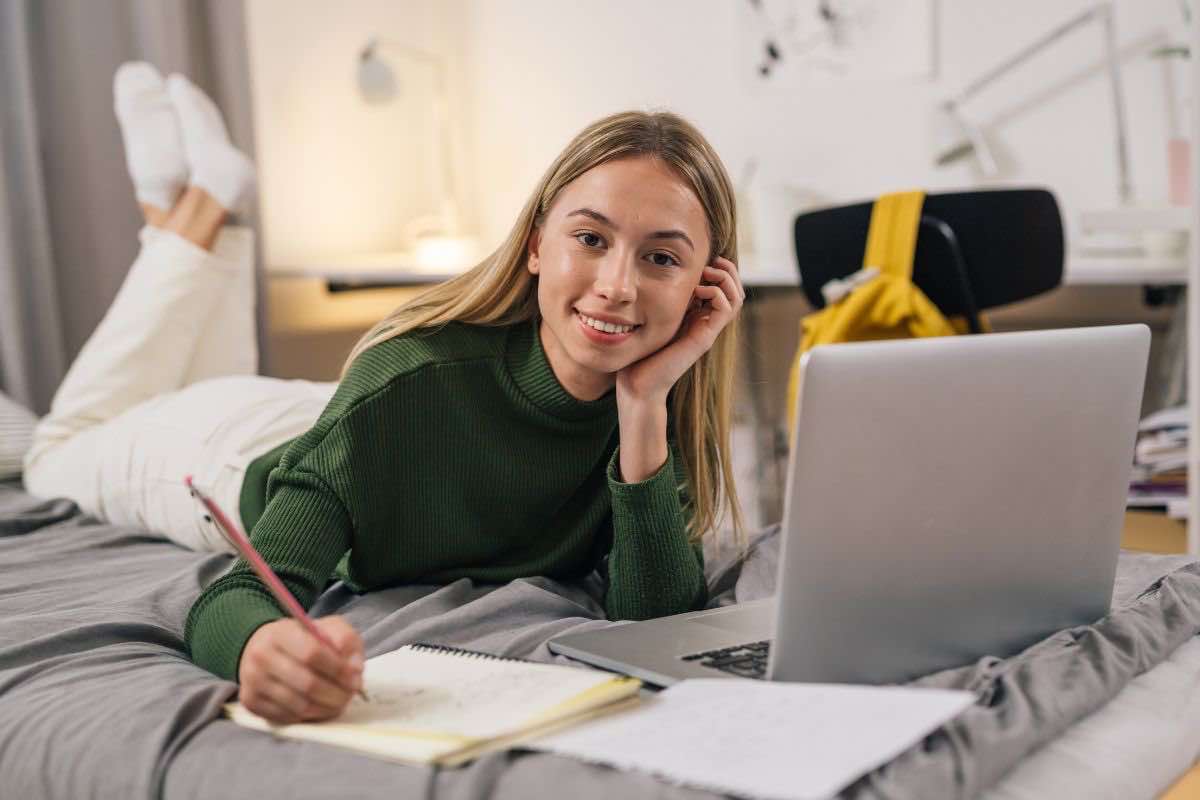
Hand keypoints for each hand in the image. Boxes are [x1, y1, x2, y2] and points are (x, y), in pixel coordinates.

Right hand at [238, 615, 363, 723]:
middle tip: (350, 696)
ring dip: (325, 708)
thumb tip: (355, 670)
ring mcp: (253, 681)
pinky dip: (308, 716)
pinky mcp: (251, 701)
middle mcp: (261, 656)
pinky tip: (319, 707)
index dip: (338, 670)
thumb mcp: (327, 628)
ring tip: (339, 702)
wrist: (264, 646)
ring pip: (298, 705)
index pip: (312, 653)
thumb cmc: (302, 638)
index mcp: (280, 633)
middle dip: (336, 694)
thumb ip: (346, 641)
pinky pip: (286, 717)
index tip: (355, 679)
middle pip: (306, 683)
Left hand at [616, 256, 744, 404]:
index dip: (718, 270)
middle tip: (710, 262)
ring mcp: (708, 331)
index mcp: (695, 317)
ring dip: (726, 278)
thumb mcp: (648, 318)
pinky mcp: (704, 338)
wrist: (638, 385)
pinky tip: (698, 290)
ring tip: (707, 272)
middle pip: (736, 291)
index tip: (702, 260)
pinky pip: (725, 309)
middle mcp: (706, 323)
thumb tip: (653, 273)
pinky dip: (716, 292)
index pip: (723, 288)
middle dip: (727, 270)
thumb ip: (657, 300)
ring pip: (736, 298)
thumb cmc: (638, 354)